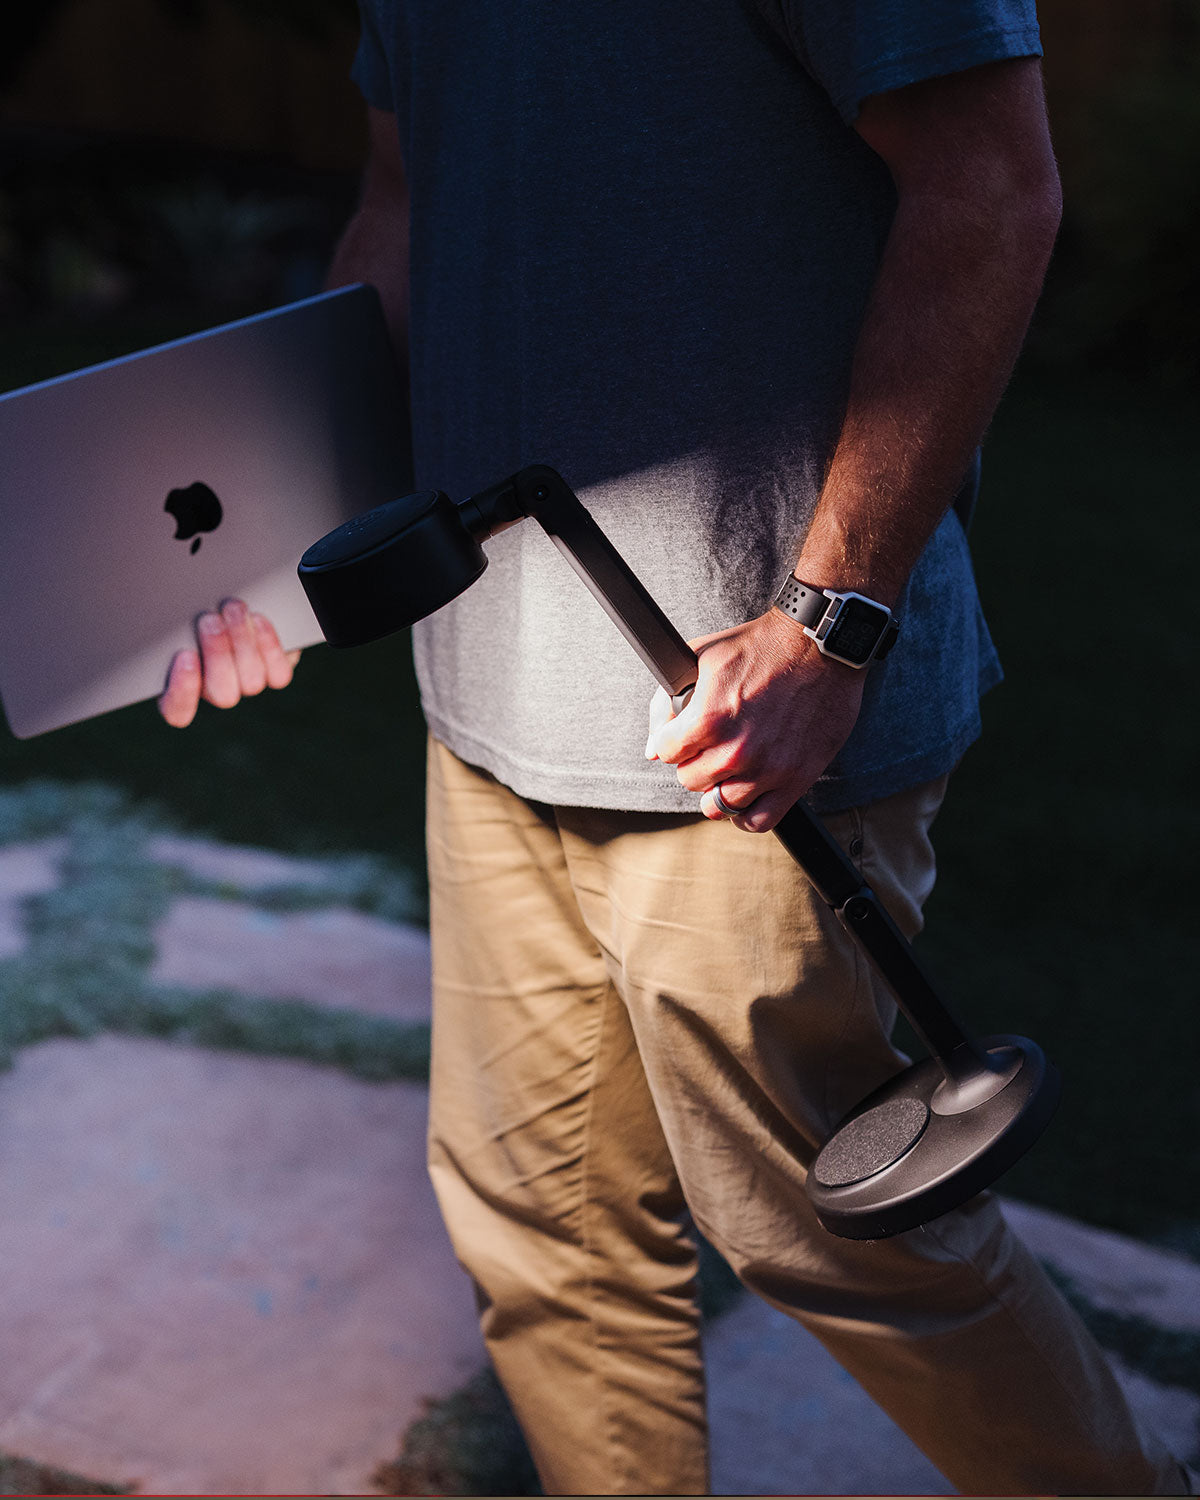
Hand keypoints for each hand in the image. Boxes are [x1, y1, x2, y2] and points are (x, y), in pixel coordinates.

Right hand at [158, 598, 299, 728]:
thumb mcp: (174, 617)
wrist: (240, 606)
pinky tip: (257, 619)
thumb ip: (166, 628)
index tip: (185, 657)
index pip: (177, 710)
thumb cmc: (195, 608)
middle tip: (210, 620)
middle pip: (221, 695)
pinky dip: (268, 645)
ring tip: (232, 608)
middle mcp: (216, 692)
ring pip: (251, 682)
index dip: (182, 690)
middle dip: (217, 655)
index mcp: (181, 686)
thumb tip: (157, 618)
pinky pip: (278, 674)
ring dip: (242, 642)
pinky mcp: (275, 675)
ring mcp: (247, 686)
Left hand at [645, 610, 865, 831]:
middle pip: (689, 779)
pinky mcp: (796, 780)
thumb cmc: (761, 647)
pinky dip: (745, 814)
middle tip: (709, 744)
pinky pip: (758, 821)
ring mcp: (767, 769)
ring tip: (726, 767)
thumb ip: (665, 703)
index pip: (666, 752)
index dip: (671, 739)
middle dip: (693, 761)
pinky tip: (743, 795)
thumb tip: (653, 750)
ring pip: (718, 805)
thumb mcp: (700, 657)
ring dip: (717, 787)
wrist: (821, 646)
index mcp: (709, 719)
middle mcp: (737, 750)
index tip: (684, 732)